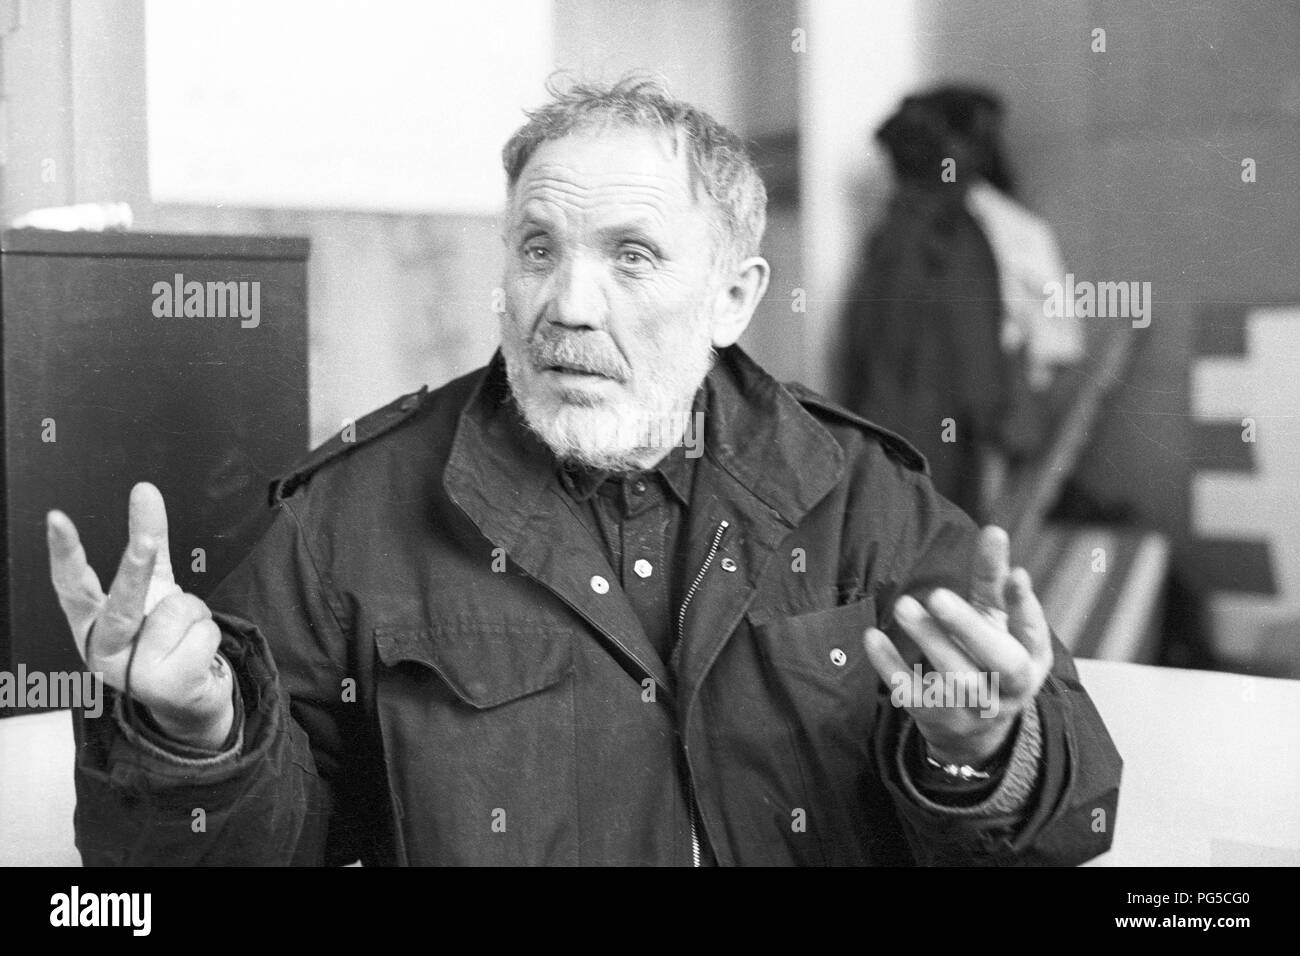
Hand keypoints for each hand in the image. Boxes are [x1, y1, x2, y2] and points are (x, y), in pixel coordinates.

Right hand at [46, 482, 233, 748]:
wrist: (188, 697)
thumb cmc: (162, 637)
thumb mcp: (153, 588)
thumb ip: (148, 539)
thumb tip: (145, 489)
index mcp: (90, 626)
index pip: (72, 585)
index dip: (64, 552)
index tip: (57, 519)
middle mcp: (101, 652)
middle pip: (124, 602)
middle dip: (138, 568)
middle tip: (145, 541)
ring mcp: (133, 675)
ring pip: (180, 608)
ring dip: (195, 613)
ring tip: (183, 636)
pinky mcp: (168, 686)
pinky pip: (204, 631)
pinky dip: (210, 634)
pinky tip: (195, 655)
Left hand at [863, 526, 1052, 766]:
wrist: (975, 728)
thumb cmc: (988, 657)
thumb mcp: (998, 621)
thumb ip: (993, 579)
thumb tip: (994, 532)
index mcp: (1030, 658)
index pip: (1032, 632)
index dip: (1024, 606)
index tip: (1015, 574)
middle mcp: (1008, 687)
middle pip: (997, 661)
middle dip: (968, 628)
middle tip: (938, 596)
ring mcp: (972, 706)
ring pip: (954, 677)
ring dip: (928, 640)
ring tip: (904, 606)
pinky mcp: (934, 715)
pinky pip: (911, 692)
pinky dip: (890, 665)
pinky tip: (872, 637)